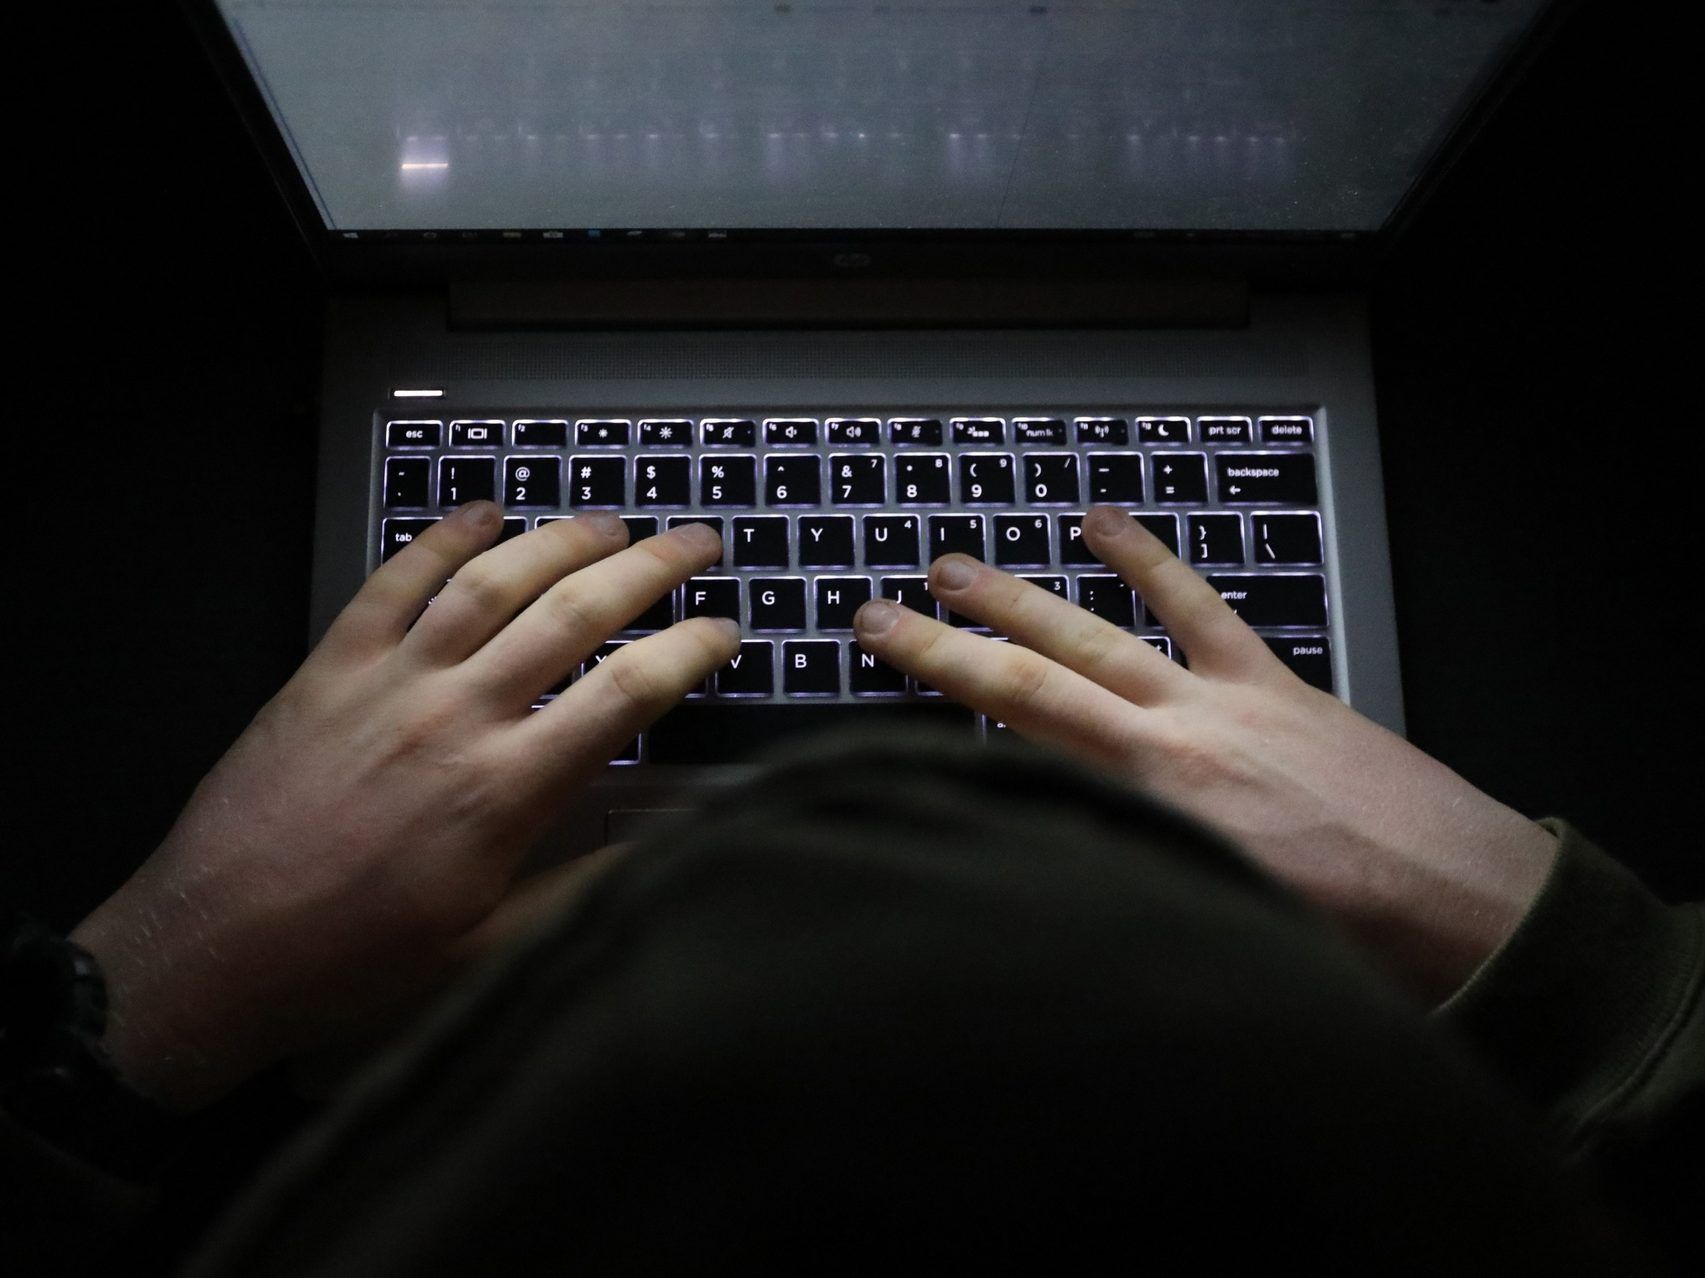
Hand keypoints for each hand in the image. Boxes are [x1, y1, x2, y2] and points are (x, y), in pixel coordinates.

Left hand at [71, 505, 736, 1108]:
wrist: (215, 949)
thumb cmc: (355, 960)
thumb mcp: (491, 945)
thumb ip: (585, 888)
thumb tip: (668, 846)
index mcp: (505, 790)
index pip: (627, 693)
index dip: (691, 650)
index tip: (726, 629)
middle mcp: (456, 717)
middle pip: (573, 613)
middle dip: (651, 568)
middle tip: (697, 541)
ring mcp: (388, 683)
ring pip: (491, 582)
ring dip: (560, 540)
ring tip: (612, 521)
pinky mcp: (327, 668)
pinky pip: (392, 582)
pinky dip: (441, 539)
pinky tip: (481, 514)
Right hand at [852, 505, 1556, 1003]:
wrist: (1470, 909)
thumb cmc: (1349, 947)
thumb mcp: (1208, 930)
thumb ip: (1122, 878)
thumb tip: (1047, 860)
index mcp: (1150, 815)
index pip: (1016, 745)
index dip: (936, 704)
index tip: (879, 678)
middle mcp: (1170, 748)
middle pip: (1032, 680)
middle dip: (946, 645)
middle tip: (880, 612)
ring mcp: (1223, 704)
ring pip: (1099, 634)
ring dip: (1022, 597)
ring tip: (956, 565)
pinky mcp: (1275, 686)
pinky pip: (1198, 607)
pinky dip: (1149, 562)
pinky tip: (1105, 524)